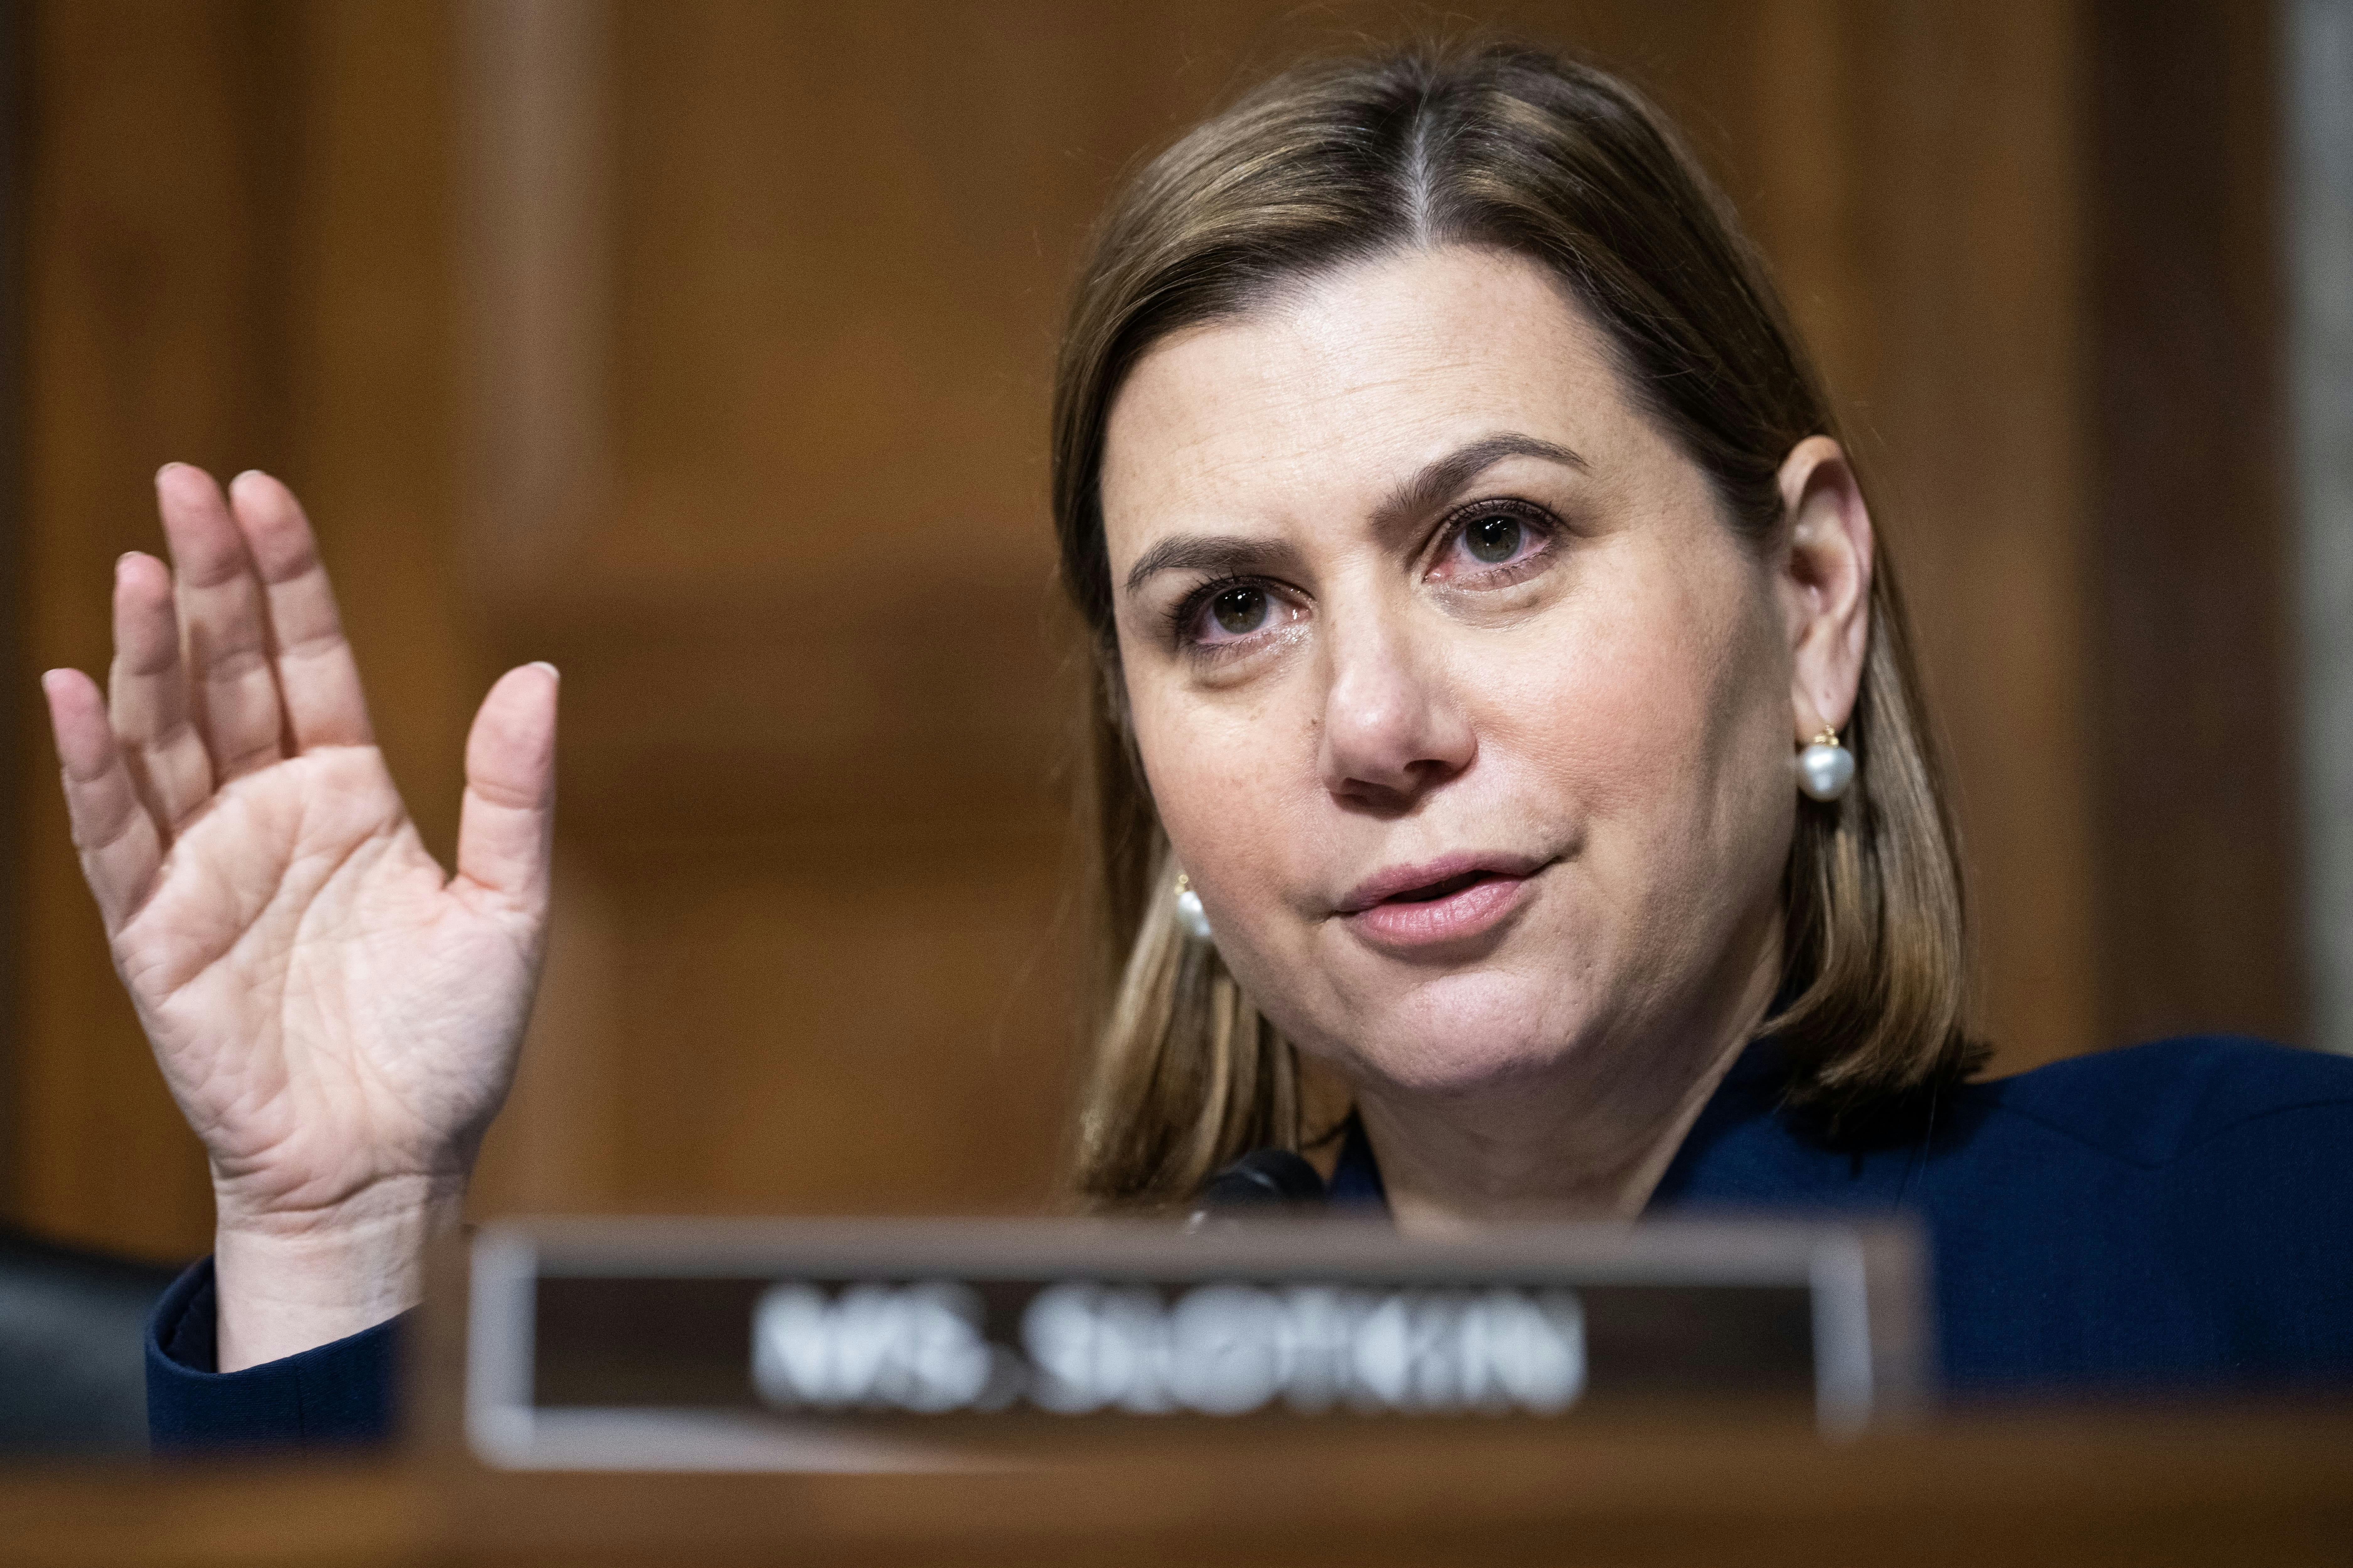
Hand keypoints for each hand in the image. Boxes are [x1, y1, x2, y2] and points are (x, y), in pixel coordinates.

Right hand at [41, 465, 556, 1367]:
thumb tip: (539, 673)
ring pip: (164, 734)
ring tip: (142, 563)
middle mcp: (269, 814)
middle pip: (227, 674)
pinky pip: (113, 833)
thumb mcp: (508, 906)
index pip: (307, 660)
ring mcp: (206, 866)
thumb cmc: (450, 1047)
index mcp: (349, 796)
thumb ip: (513, 792)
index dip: (283, 579)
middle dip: (206, 580)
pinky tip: (77, 689)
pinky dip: (93, 764)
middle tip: (185, 482)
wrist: (392, 1160)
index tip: (261, 491)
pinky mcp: (157, 931)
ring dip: (147, 652)